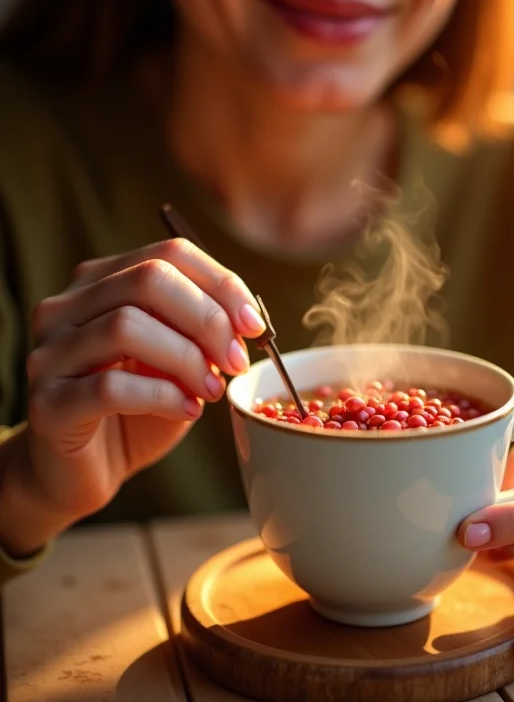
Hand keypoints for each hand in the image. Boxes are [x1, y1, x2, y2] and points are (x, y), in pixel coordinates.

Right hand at [23, 238, 265, 524]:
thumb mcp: (178, 363)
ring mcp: (50, 352)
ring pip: (126, 327)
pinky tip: (187, 410)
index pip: (170, 253)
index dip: (222, 284)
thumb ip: (202, 334)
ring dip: (187, 359)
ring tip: (212, 390)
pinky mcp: (47, 402)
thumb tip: (245, 323)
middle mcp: (67, 306)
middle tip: (235, 360)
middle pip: (149, 280)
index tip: (254, 325)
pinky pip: (110, 387)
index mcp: (102, 283)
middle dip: (208, 319)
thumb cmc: (137, 410)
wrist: (81, 471)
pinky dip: (163, 397)